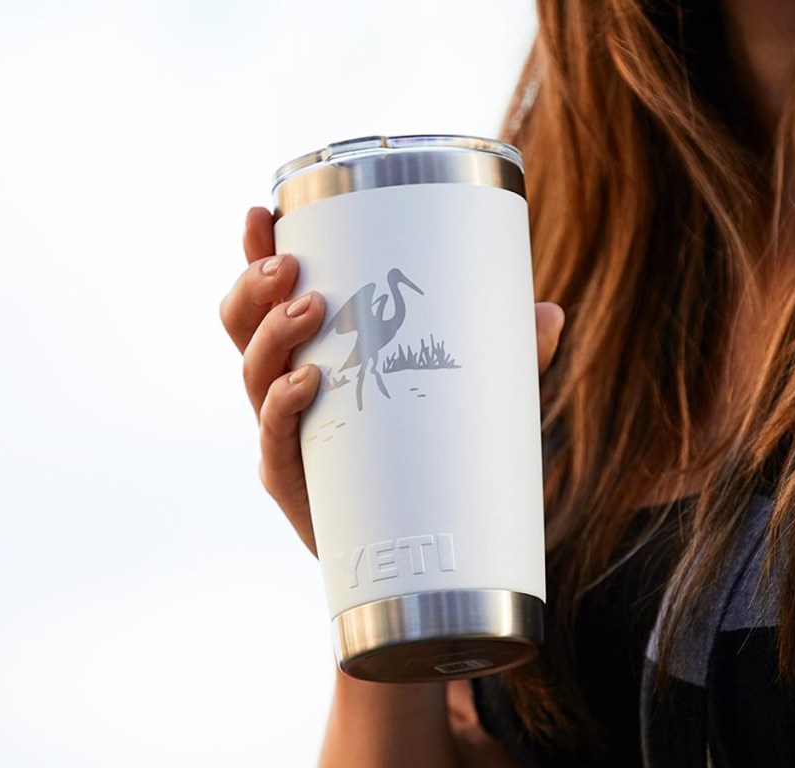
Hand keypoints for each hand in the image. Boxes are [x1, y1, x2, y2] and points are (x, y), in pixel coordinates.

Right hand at [220, 206, 565, 555]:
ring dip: (271, 335)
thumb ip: (505, 354)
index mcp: (313, 355)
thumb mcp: (467, 395)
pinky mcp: (295, 484)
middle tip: (289, 262)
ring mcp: (286, 438)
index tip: (265, 211)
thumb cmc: (429, 456)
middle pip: (243, 328)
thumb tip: (551, 311)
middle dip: (254, 287)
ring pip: (253, 376)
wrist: (417, 551)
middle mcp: (287, 390)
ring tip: (309, 308)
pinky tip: (304, 383)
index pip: (271, 296)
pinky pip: (274, 442)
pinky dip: (283, 409)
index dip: (257, 253)